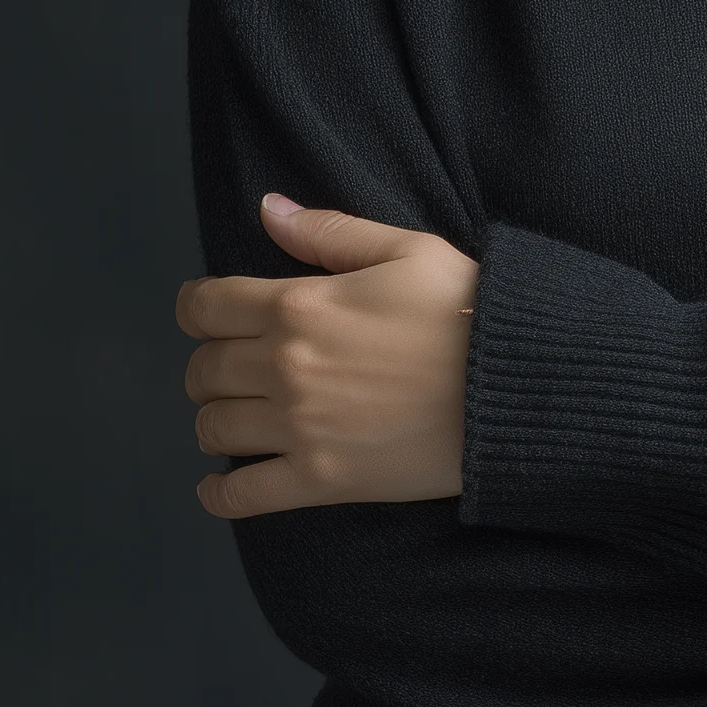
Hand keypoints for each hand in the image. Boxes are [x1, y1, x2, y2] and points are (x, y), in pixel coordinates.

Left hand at [177, 193, 480, 517]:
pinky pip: (243, 498)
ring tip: (235, 417)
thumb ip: (328, 231)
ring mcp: (299, 428)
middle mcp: (286, 366)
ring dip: (213, 421)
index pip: (207, 306)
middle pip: (203, 370)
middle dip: (206, 365)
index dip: (196, 307)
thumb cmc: (464, 309)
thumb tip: (267, 208)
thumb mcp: (406, 249)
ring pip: (213, 430)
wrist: (511, 386)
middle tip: (228, 365)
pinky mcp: (321, 480)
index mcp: (299, 304)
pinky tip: (219, 486)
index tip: (205, 312)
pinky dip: (219, 495)